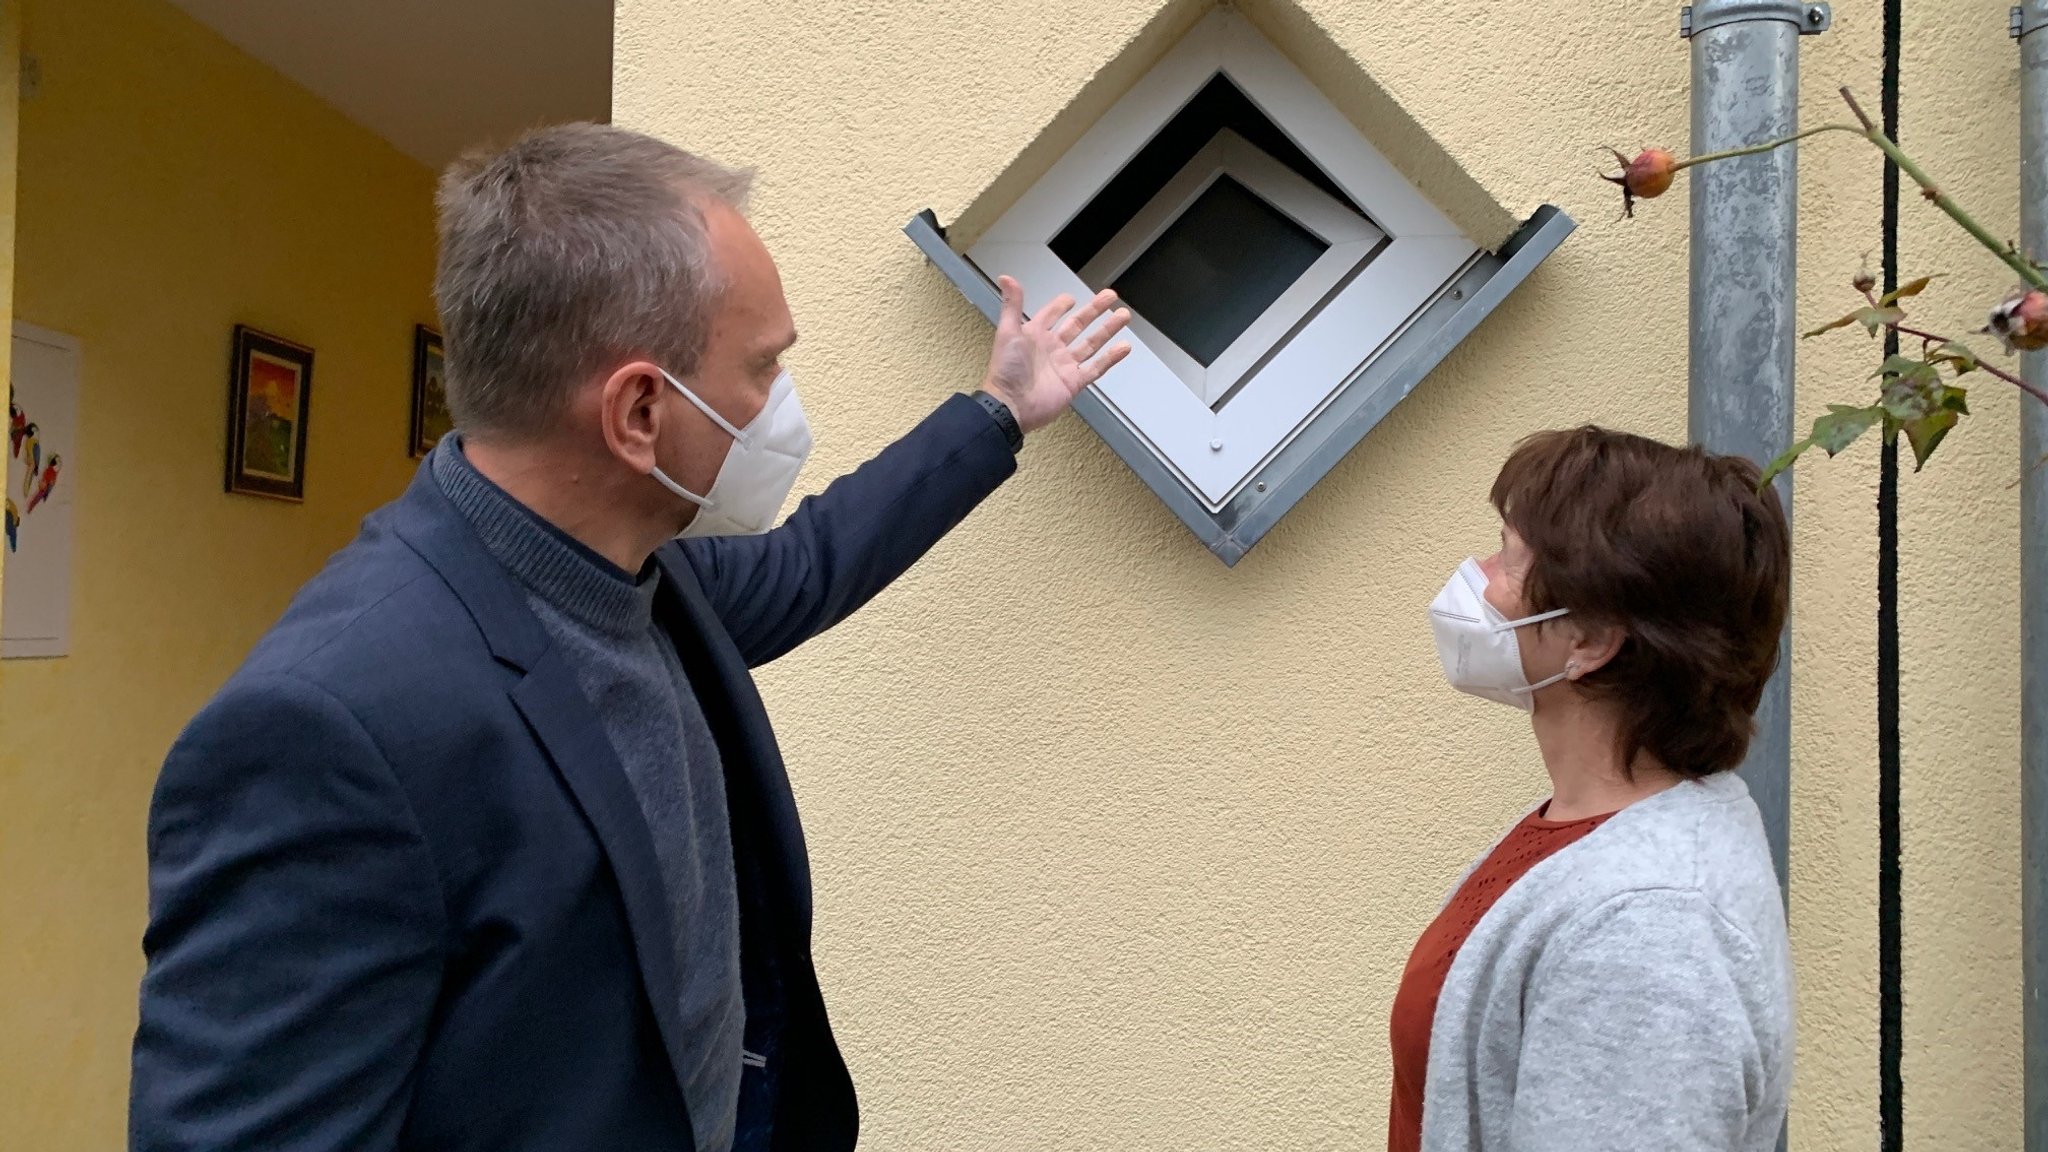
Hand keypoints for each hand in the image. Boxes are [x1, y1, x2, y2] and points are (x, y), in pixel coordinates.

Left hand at [980, 277, 1131, 433]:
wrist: (1011, 406)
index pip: (1051, 315)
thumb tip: (1006, 277)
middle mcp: (1052, 348)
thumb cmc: (1006, 369)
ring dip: (1107, 329)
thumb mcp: (1008, 332)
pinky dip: (1110, 358)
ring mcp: (1065, 365)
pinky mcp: (1074, 382)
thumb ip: (1012, 305)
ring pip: (1091, 343)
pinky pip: (1096, 368)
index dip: (1060, 306)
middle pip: (1078, 325)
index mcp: (1035, 335)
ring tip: (1124, 316)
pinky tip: (1124, 347)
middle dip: (1094, 310)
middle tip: (1111, 296)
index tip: (1071, 298)